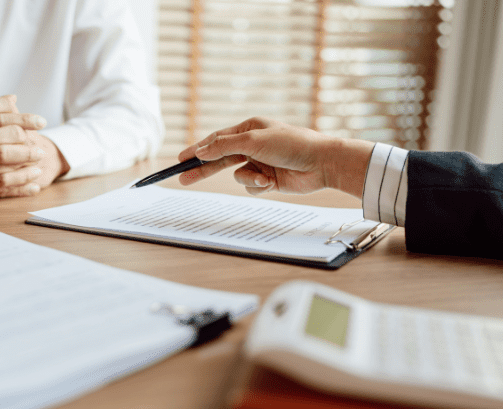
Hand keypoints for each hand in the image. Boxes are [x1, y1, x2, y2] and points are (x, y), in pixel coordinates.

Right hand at [176, 117, 373, 197]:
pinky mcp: (268, 179)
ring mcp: (259, 162)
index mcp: (248, 128)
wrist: (322, 164)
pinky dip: (259, 186)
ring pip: (237, 176)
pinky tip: (272, 183)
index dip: (197, 150)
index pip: (216, 140)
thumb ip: (224, 146)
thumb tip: (201, 150)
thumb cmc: (291, 145)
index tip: (180, 159)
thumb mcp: (254, 141)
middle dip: (203, 170)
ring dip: (248, 179)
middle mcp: (252, 144)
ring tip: (264, 178)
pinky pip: (250, 186)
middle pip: (220, 159)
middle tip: (183, 178)